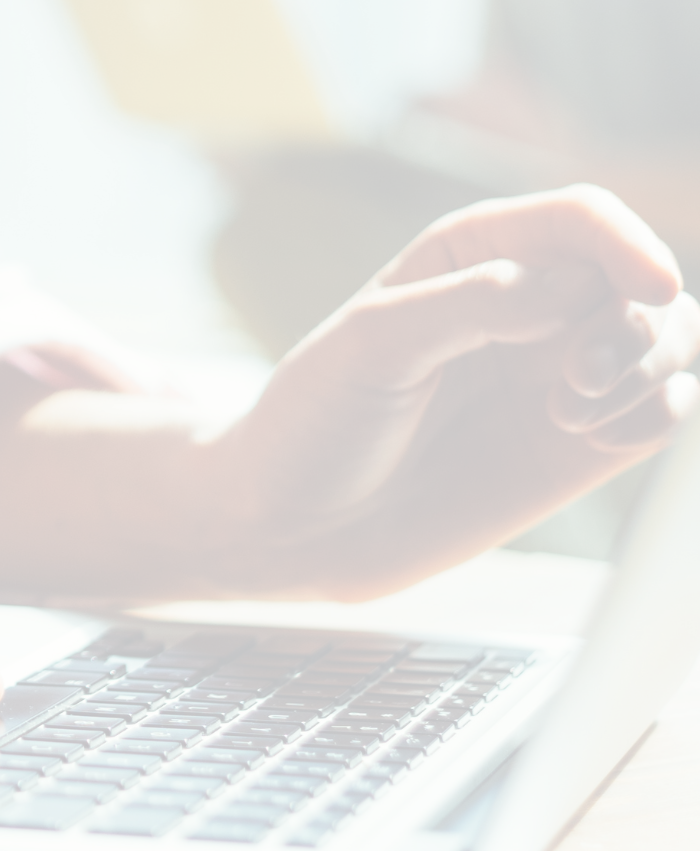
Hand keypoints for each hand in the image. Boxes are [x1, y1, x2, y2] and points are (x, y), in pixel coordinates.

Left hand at [216, 184, 699, 598]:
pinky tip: (592, 438)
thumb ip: (471, 303)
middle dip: (638, 321)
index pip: (579, 219)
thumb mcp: (372, 346)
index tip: (649, 288)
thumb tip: (576, 289)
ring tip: (573, 414)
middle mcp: (526, 306)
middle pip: (640, 278)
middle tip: (580, 381)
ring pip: (672, 338)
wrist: (291, 529)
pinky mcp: (574, 444)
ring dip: (654, 366)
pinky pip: (663, 408)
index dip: (626, 243)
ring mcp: (555, 375)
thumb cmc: (312, 423)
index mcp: (470, 256)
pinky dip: (658, 414)